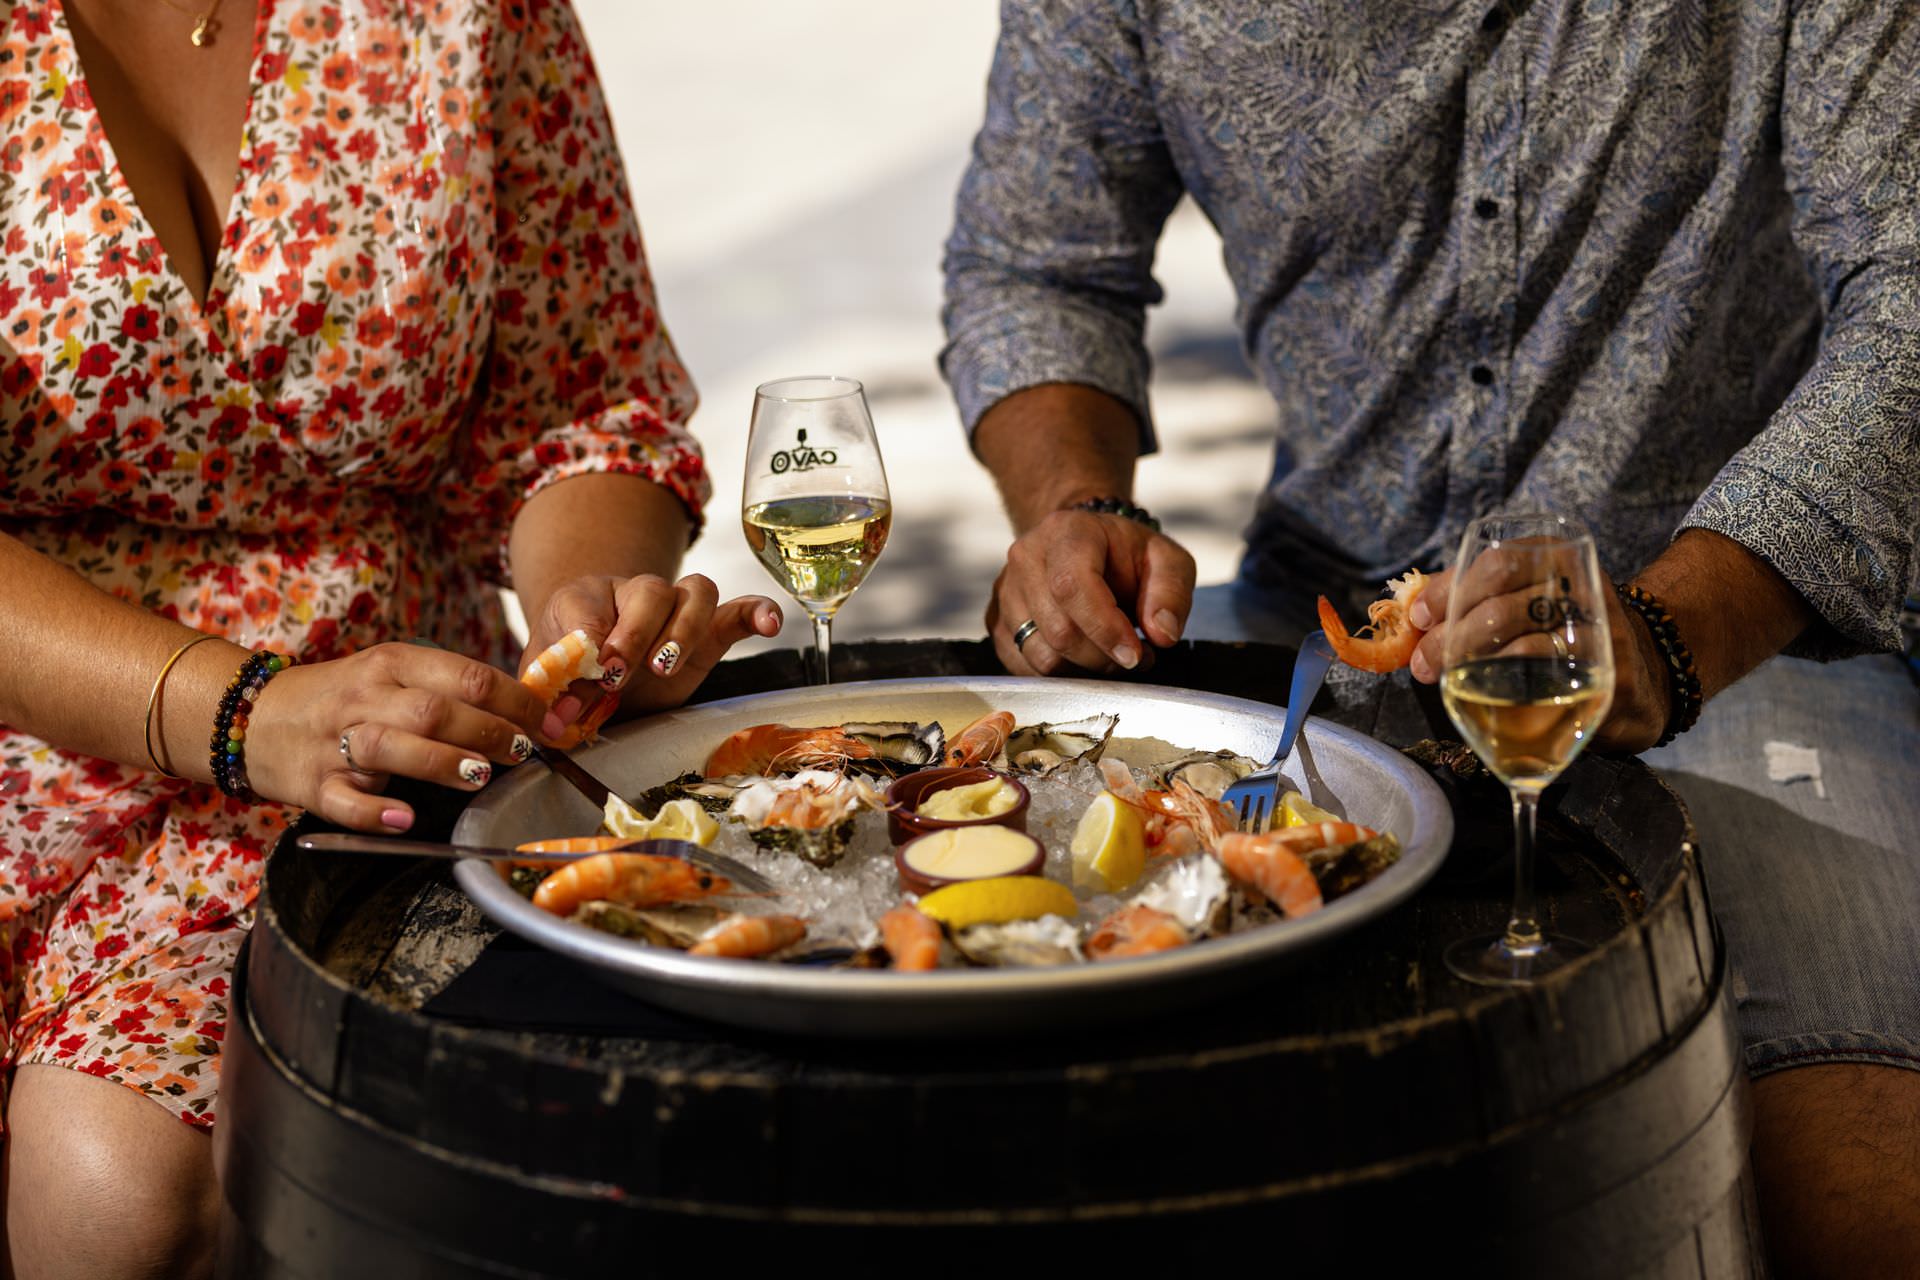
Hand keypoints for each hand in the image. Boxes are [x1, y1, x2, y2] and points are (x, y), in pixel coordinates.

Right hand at [246, 643, 549, 832]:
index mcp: (393, 663)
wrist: (250, 716)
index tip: (546, 722)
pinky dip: (376, 811)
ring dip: (441, 762)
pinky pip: (345, 801)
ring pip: (391, 746)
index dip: (515, 701)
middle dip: (488, 731)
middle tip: (525, 751)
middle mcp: (365, 696)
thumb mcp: (392, 675)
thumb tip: (526, 712)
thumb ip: (449, 689)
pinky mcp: (313, 785)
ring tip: (479, 775)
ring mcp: (335, 741)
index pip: (466, 676)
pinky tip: (406, 818)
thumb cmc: (343, 699)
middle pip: (434, 710)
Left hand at [523, 572, 781, 735]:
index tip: (588, 671)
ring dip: (682, 630)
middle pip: (650, 591)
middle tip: (617, 677)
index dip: (590, 636)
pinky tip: (769, 625)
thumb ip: (548, 691)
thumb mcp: (547, 681)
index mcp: (585, 598)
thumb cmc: (569, 673)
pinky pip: (738, 611)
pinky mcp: (710, 635)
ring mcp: (676, 612)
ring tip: (664, 668)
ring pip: (695, 592)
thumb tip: (553, 718)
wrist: (593, 676)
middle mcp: (634, 595)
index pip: (590, 602)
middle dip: (635, 635)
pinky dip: (756, 612)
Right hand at [987, 510, 1194, 675]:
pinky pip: (1024, 667)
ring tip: (1110, 656)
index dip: (1104, 629)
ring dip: (1083, 670)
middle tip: (1133, 657)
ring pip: (1041, 655)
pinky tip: (1082, 660)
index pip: (1073, 586)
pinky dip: (1059, 675)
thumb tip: (1161, 635)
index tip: (1134, 655)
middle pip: (1058, 629)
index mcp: (1067, 531)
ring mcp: (1006, 589)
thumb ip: (1171, 593)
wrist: (1082, 547)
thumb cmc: (1126, 555)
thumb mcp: (1166, 560)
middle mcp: (1027, 556)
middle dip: (1102, 657)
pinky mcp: (997, 620)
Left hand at [1406, 559, 1672, 752]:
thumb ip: (1472, 597)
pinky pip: (1551, 674)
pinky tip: (1489, 688)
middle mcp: (1581, 584)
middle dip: (1451, 637)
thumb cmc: (1560, 633)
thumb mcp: (1522, 599)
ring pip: (1523, 639)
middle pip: (1501, 604)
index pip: (1496, 563)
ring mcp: (1599, 626)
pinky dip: (1510, 680)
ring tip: (1445, 679)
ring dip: (1472, 661)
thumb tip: (1414, 614)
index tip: (1418, 619)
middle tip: (1424, 664)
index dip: (1448, 591)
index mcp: (1555, 556)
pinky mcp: (1608, 670)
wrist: (1642, 674)